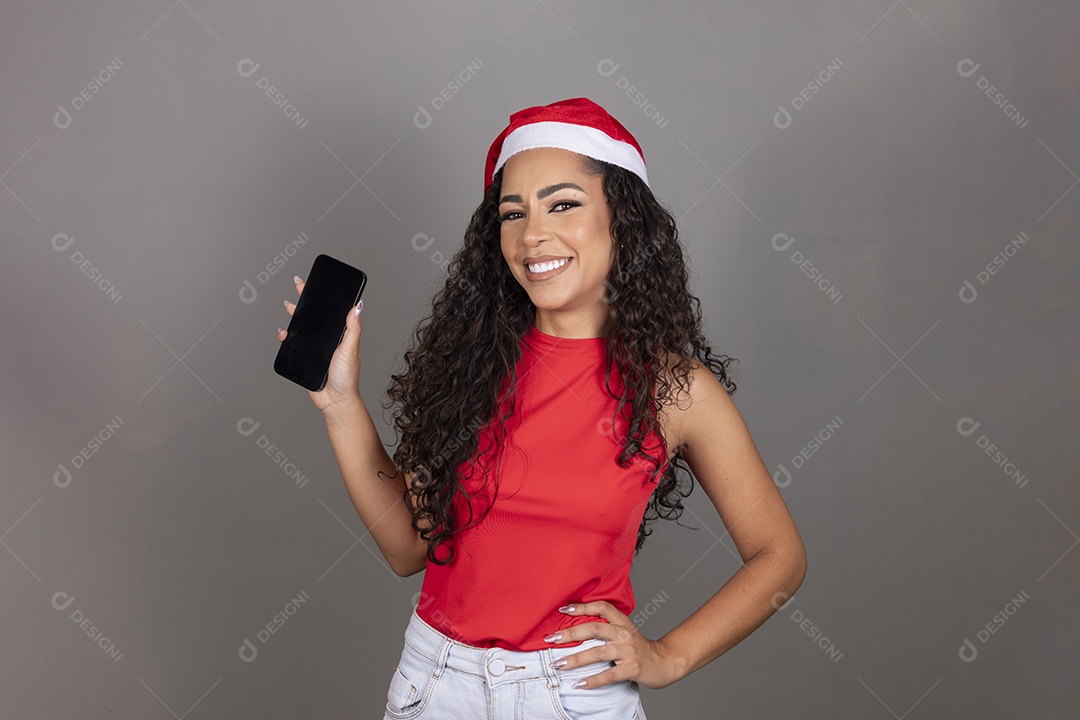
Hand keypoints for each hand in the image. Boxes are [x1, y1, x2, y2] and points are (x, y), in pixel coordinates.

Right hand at [277, 275, 363, 412]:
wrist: (334, 400)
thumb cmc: (347, 377)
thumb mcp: (350, 349)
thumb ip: (353, 328)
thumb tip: (357, 306)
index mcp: (340, 334)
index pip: (331, 311)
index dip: (324, 297)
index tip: (317, 283)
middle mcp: (328, 339)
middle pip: (314, 316)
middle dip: (305, 300)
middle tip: (298, 285)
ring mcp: (316, 348)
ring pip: (302, 327)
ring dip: (295, 316)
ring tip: (288, 306)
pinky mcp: (305, 358)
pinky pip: (293, 344)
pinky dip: (286, 337)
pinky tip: (283, 333)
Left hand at [546, 600, 682, 689]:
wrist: (666, 662)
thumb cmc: (640, 648)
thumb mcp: (625, 632)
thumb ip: (607, 628)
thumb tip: (576, 628)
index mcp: (622, 622)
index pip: (602, 607)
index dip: (582, 606)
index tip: (563, 609)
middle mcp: (624, 634)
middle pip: (594, 628)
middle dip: (570, 633)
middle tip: (551, 638)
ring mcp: (629, 651)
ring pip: (598, 653)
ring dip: (575, 659)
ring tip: (558, 664)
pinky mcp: (632, 668)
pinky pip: (609, 675)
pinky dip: (593, 680)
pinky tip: (579, 684)